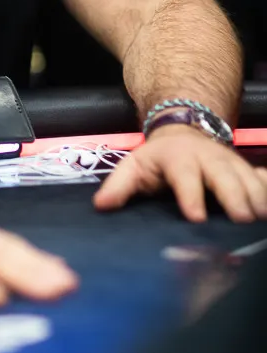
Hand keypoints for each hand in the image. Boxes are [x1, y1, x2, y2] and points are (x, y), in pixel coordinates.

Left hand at [94, 124, 266, 221]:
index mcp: (179, 159)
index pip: (185, 176)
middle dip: (235, 197)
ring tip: (261, 222)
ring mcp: (232, 164)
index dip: (190, 196)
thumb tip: (102, 206)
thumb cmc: (158, 159)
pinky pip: (264, 179)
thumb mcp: (135, 166)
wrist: (184, 130)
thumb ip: (119, 186)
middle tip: (243, 220)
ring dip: (258, 199)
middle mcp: (209, 160)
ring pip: (250, 179)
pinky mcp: (248, 171)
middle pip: (226, 176)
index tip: (196, 217)